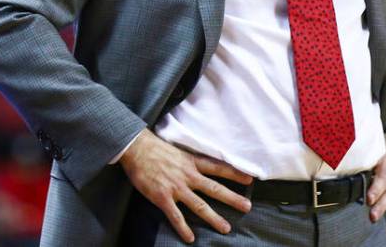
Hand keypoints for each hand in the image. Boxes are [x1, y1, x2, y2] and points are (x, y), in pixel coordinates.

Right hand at [119, 129, 252, 242]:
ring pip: (199, 205)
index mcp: (191, 162)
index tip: (249, 179)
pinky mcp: (163, 197)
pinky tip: (190, 238)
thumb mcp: (177, 151)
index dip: (234, 173)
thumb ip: (188, 161)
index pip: (217, 167)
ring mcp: (176, 187)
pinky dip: (183, 228)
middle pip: (214, 188)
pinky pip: (175, 216)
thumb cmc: (154, 148)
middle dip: (232, 198)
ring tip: (226, 228)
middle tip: (247, 207)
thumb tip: (197, 166)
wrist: (135, 148)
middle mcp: (187, 175)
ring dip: (214, 218)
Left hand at [367, 133, 385, 235]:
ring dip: (383, 210)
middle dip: (377, 198)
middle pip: (384, 188)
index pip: (378, 174)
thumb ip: (364, 151)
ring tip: (373, 218)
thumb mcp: (377, 144)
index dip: (374, 186)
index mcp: (385, 162)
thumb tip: (340, 150)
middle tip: (369, 208)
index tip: (369, 196)